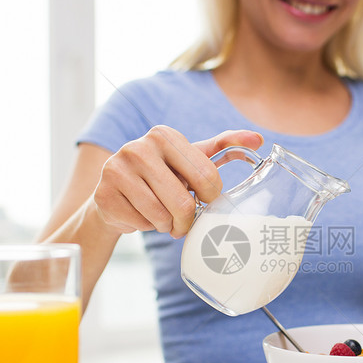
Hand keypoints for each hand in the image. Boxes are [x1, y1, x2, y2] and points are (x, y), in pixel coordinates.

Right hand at [91, 126, 263, 237]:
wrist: (115, 193)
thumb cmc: (161, 176)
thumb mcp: (190, 159)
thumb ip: (225, 147)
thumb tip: (258, 138)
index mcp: (164, 135)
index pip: (206, 176)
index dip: (210, 198)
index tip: (204, 199)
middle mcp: (138, 147)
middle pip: (183, 201)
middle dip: (187, 220)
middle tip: (183, 220)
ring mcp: (116, 170)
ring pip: (161, 216)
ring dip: (166, 225)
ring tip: (161, 217)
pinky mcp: (103, 195)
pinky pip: (140, 224)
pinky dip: (145, 227)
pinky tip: (139, 215)